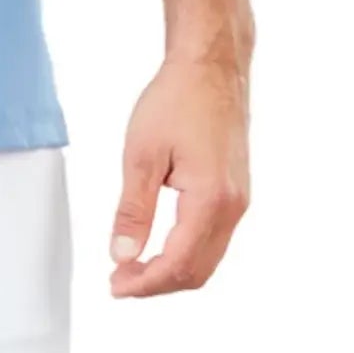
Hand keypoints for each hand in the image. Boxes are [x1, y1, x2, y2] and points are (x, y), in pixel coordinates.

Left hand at [107, 53, 249, 295]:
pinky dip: (186, 252)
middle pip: (197, 271)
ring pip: (208, 259)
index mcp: (211, 200)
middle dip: (157, 284)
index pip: (178, 264)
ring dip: (172, 270)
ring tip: (133, 265)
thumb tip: (122, 254)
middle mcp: (233, 208)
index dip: (144, 283)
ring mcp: (239, 201)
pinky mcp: (236, 192)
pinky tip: (159, 243)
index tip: (115, 286)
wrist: (211, 67)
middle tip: (120, 280)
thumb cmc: (177, 99)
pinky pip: (214, 239)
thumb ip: (133, 210)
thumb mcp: (142, 153)